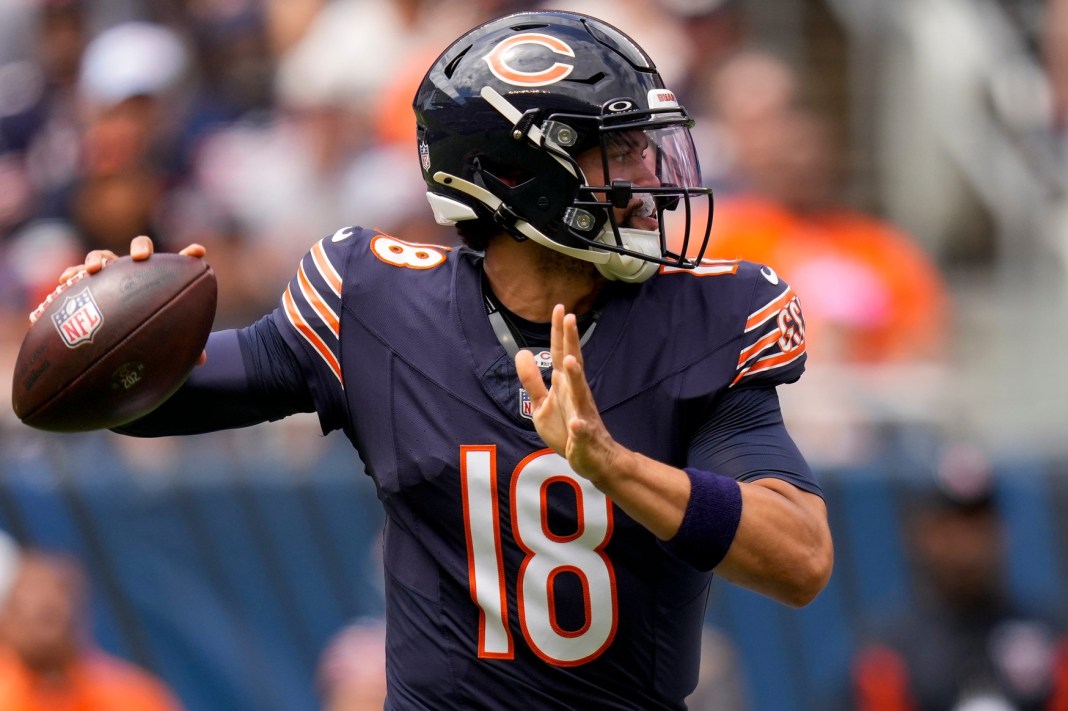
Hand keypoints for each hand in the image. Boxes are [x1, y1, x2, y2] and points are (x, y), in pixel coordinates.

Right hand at [57, 235, 207, 365]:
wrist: (114, 333)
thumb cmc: (145, 331)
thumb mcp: (162, 336)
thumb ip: (181, 343)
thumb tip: (201, 362)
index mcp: (157, 279)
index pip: (177, 264)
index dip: (188, 255)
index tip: (198, 252)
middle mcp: (134, 271)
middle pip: (140, 248)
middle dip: (140, 248)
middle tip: (140, 258)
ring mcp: (110, 274)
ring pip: (104, 255)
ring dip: (98, 258)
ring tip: (94, 270)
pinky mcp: (88, 283)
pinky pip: (77, 274)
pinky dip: (72, 274)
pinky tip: (66, 281)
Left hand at [515, 305, 620, 484]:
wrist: (593, 458)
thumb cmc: (567, 428)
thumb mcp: (542, 403)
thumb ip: (532, 379)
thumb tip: (521, 352)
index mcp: (565, 385)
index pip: (561, 353)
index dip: (559, 332)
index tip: (559, 308)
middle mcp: (576, 394)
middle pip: (573, 364)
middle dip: (571, 342)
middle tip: (570, 317)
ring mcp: (582, 415)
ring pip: (579, 394)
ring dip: (575, 378)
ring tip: (570, 361)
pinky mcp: (583, 438)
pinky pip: (582, 433)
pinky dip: (580, 429)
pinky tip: (577, 425)